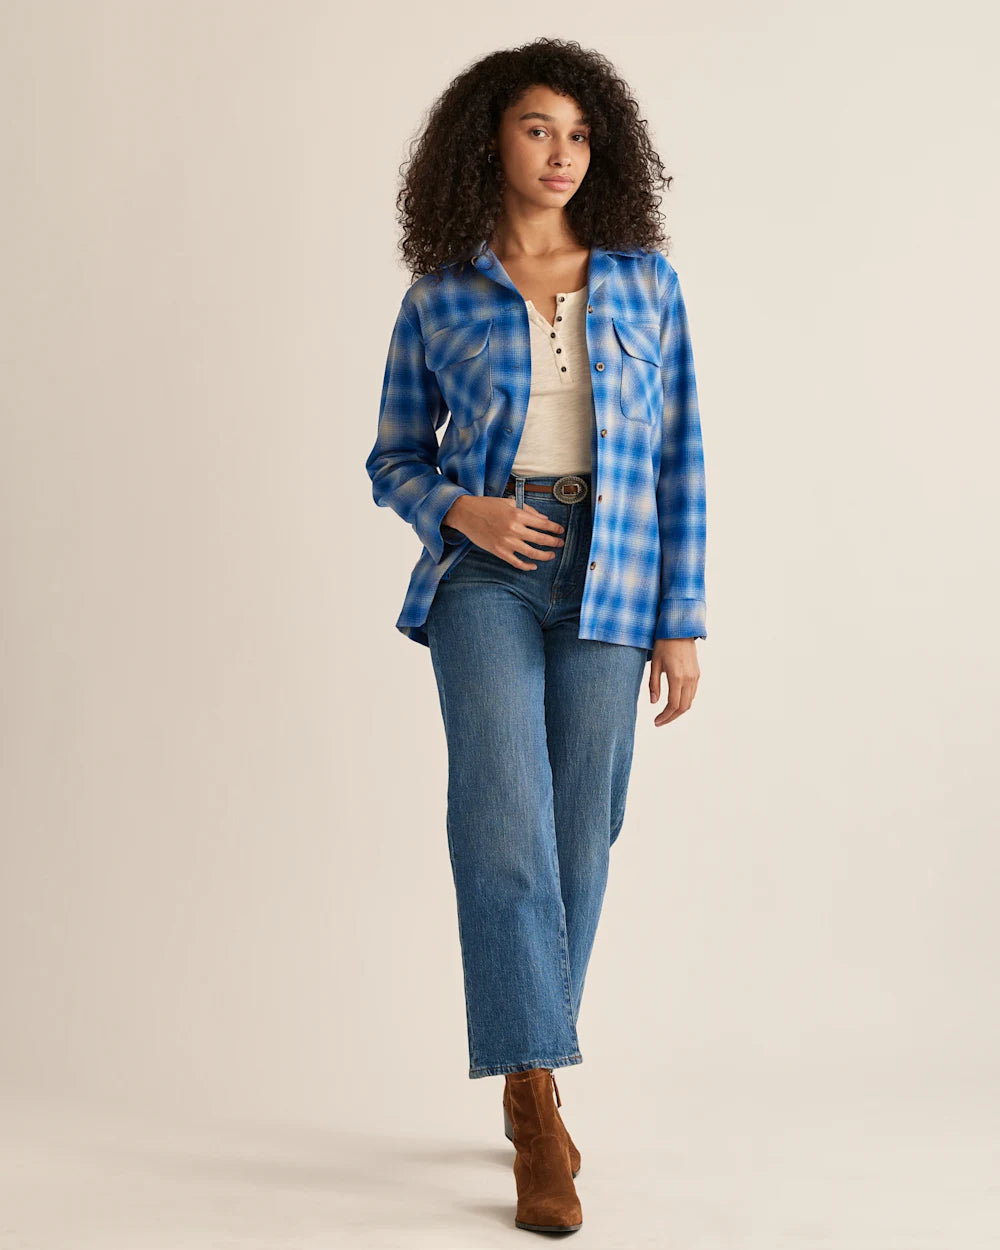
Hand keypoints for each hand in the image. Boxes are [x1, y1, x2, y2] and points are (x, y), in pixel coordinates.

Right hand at [442, 496, 564, 568]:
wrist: (466, 513)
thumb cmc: (487, 506)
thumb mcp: (509, 502)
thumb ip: (528, 510)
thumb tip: (544, 518)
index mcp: (518, 514)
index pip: (543, 523)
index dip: (555, 528)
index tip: (561, 531)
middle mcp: (514, 529)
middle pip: (541, 539)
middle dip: (554, 542)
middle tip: (560, 543)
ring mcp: (507, 542)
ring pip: (532, 553)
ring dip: (545, 555)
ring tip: (551, 555)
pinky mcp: (499, 551)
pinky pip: (517, 562)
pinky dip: (527, 566)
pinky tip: (533, 565)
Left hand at [649, 638, 699, 725]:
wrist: (680, 629)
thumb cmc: (664, 644)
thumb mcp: (655, 664)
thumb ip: (654, 684)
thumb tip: (653, 702)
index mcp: (677, 677)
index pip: (673, 705)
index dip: (665, 716)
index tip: (656, 721)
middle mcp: (689, 679)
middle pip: (683, 707)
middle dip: (671, 717)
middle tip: (660, 721)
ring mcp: (695, 676)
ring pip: (690, 701)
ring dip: (678, 711)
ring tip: (666, 714)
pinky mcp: (697, 673)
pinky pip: (692, 693)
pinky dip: (684, 701)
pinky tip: (674, 702)